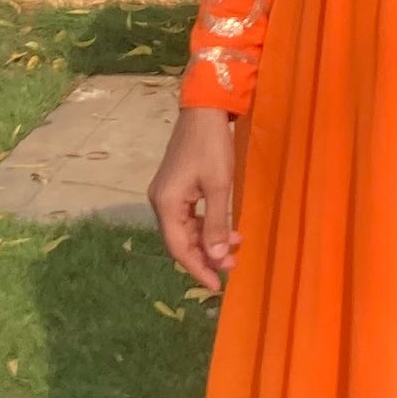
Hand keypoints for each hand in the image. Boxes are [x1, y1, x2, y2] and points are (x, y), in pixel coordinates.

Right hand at [148, 106, 240, 292]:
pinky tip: (227, 229)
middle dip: (206, 257)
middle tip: (233, 267)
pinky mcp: (176, 188)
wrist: (204, 111)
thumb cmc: (212, 146)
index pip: (178, 248)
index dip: (197, 269)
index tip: (216, 286)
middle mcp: (160, 202)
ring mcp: (167, 195)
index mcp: (166, 204)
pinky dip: (207, 226)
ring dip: (209, 242)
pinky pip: (189, 217)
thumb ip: (216, 223)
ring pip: (186, 230)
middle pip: (180, 242)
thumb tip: (216, 257)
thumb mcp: (219, 186)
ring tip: (236, 247)